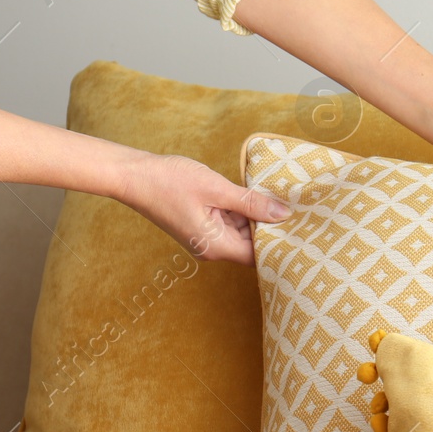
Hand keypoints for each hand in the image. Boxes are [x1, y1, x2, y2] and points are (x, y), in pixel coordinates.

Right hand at [116, 152, 289, 264]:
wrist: (133, 176)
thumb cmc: (169, 181)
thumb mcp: (216, 189)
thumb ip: (251, 203)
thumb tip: (282, 214)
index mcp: (216, 246)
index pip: (258, 255)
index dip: (279, 242)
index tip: (299, 226)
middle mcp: (211, 249)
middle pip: (251, 244)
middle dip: (268, 226)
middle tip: (291, 205)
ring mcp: (205, 239)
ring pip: (241, 232)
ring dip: (254, 216)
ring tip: (273, 195)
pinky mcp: (200, 228)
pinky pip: (228, 224)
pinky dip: (240, 211)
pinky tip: (250, 194)